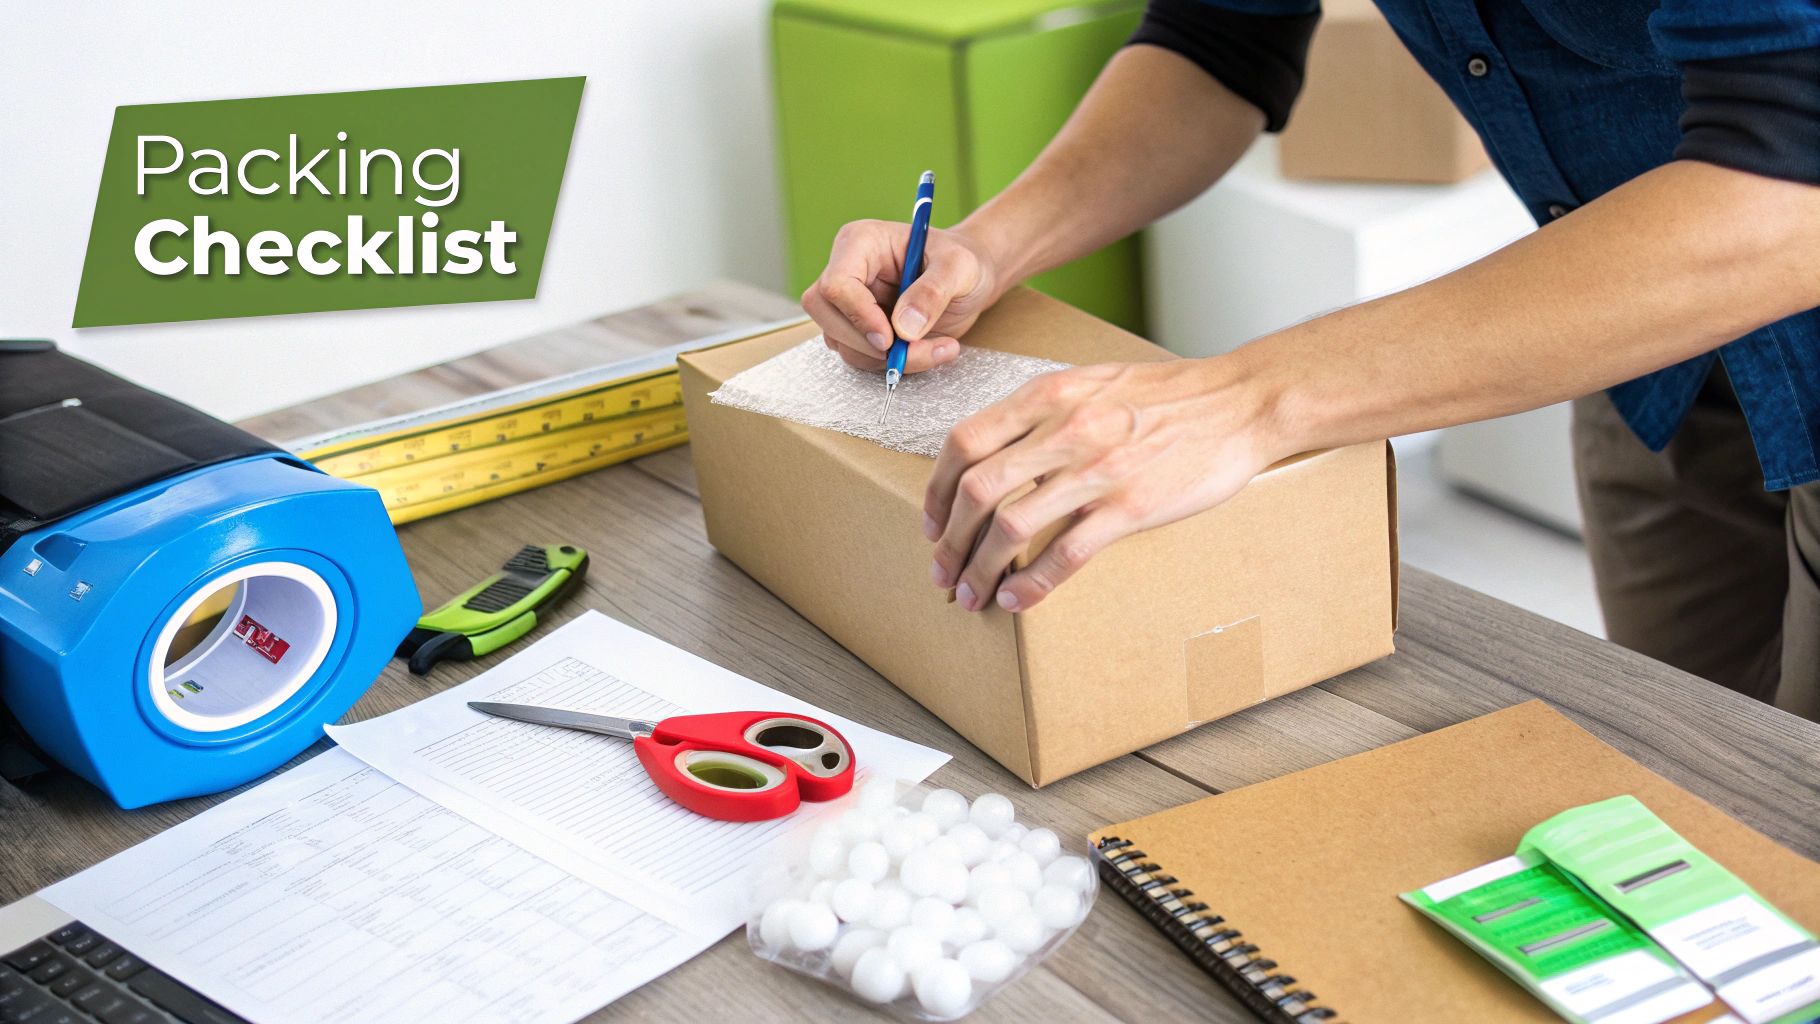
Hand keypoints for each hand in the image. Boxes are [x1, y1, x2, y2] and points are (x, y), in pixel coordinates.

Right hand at [801, 219, 1001, 372]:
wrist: (971, 280)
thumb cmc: (963, 262)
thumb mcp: (959, 268)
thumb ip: (932, 292)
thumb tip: (903, 328)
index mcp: (861, 242)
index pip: (836, 283)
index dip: (858, 315)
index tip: (890, 338)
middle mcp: (848, 270)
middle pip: (824, 313)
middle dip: (866, 343)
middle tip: (912, 349)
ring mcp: (849, 302)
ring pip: (840, 341)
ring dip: (885, 359)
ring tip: (935, 348)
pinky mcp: (858, 328)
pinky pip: (860, 355)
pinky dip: (891, 364)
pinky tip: (925, 351)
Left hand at [924, 357, 1275, 612]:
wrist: (1241, 402)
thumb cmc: (1168, 394)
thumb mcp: (1092, 382)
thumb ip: (1042, 412)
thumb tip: (999, 453)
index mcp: (1048, 396)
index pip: (964, 443)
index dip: (936, 491)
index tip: (931, 522)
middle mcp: (1063, 430)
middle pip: (976, 492)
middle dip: (948, 541)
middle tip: (941, 572)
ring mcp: (1096, 470)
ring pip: (1010, 527)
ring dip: (979, 570)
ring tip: (971, 595)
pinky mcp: (1130, 507)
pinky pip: (1064, 554)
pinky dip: (1031, 584)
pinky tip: (1016, 600)